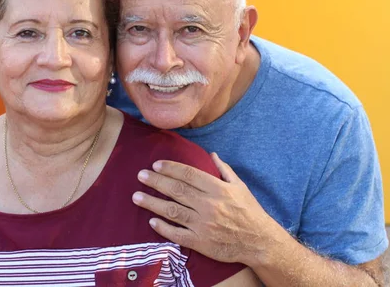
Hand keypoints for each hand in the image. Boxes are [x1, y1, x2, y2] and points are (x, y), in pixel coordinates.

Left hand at [132, 153, 282, 265]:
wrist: (259, 242)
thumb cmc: (249, 212)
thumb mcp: (240, 186)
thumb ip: (224, 169)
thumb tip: (212, 154)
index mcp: (217, 189)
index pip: (188, 174)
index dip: (170, 168)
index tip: (156, 164)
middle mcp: (208, 205)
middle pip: (176, 190)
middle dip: (156, 181)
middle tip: (140, 175)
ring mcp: (203, 224)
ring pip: (172, 211)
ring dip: (152, 203)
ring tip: (136, 196)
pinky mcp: (200, 242)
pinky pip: (177, 234)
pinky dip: (163, 228)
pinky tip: (151, 221)